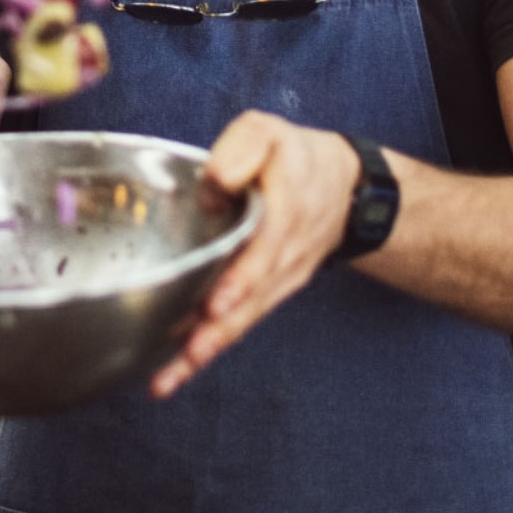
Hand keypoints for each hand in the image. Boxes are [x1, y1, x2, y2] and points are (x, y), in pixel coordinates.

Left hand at [150, 112, 358, 398]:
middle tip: (184, 357)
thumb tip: (212, 189)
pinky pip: (241, 321)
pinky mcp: (269, 292)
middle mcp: (283, 256)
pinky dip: (212, 346)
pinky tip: (177, 367)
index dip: (241, 279)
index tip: (217, 304)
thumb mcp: (269, 133)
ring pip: (243, 320)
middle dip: (216, 333)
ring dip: (206, 351)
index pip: (264, 251)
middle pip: (250, 301)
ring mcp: (279, 280)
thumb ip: (240, 150)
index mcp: (284, 212)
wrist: (345, 188)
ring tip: (166, 380)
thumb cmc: (293, 156)